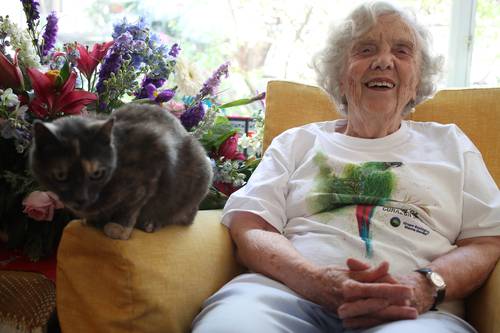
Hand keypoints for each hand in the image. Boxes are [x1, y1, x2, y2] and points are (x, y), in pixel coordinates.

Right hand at [298, 259, 413, 316]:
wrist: (311, 286)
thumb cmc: (331, 275)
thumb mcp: (349, 269)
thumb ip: (369, 271)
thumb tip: (386, 266)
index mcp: (350, 287)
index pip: (376, 289)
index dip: (394, 290)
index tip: (409, 290)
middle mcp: (349, 302)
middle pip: (378, 307)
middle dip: (397, 308)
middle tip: (414, 307)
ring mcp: (347, 312)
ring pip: (374, 317)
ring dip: (392, 316)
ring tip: (409, 315)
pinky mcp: (347, 318)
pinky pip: (367, 321)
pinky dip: (380, 320)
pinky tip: (392, 320)